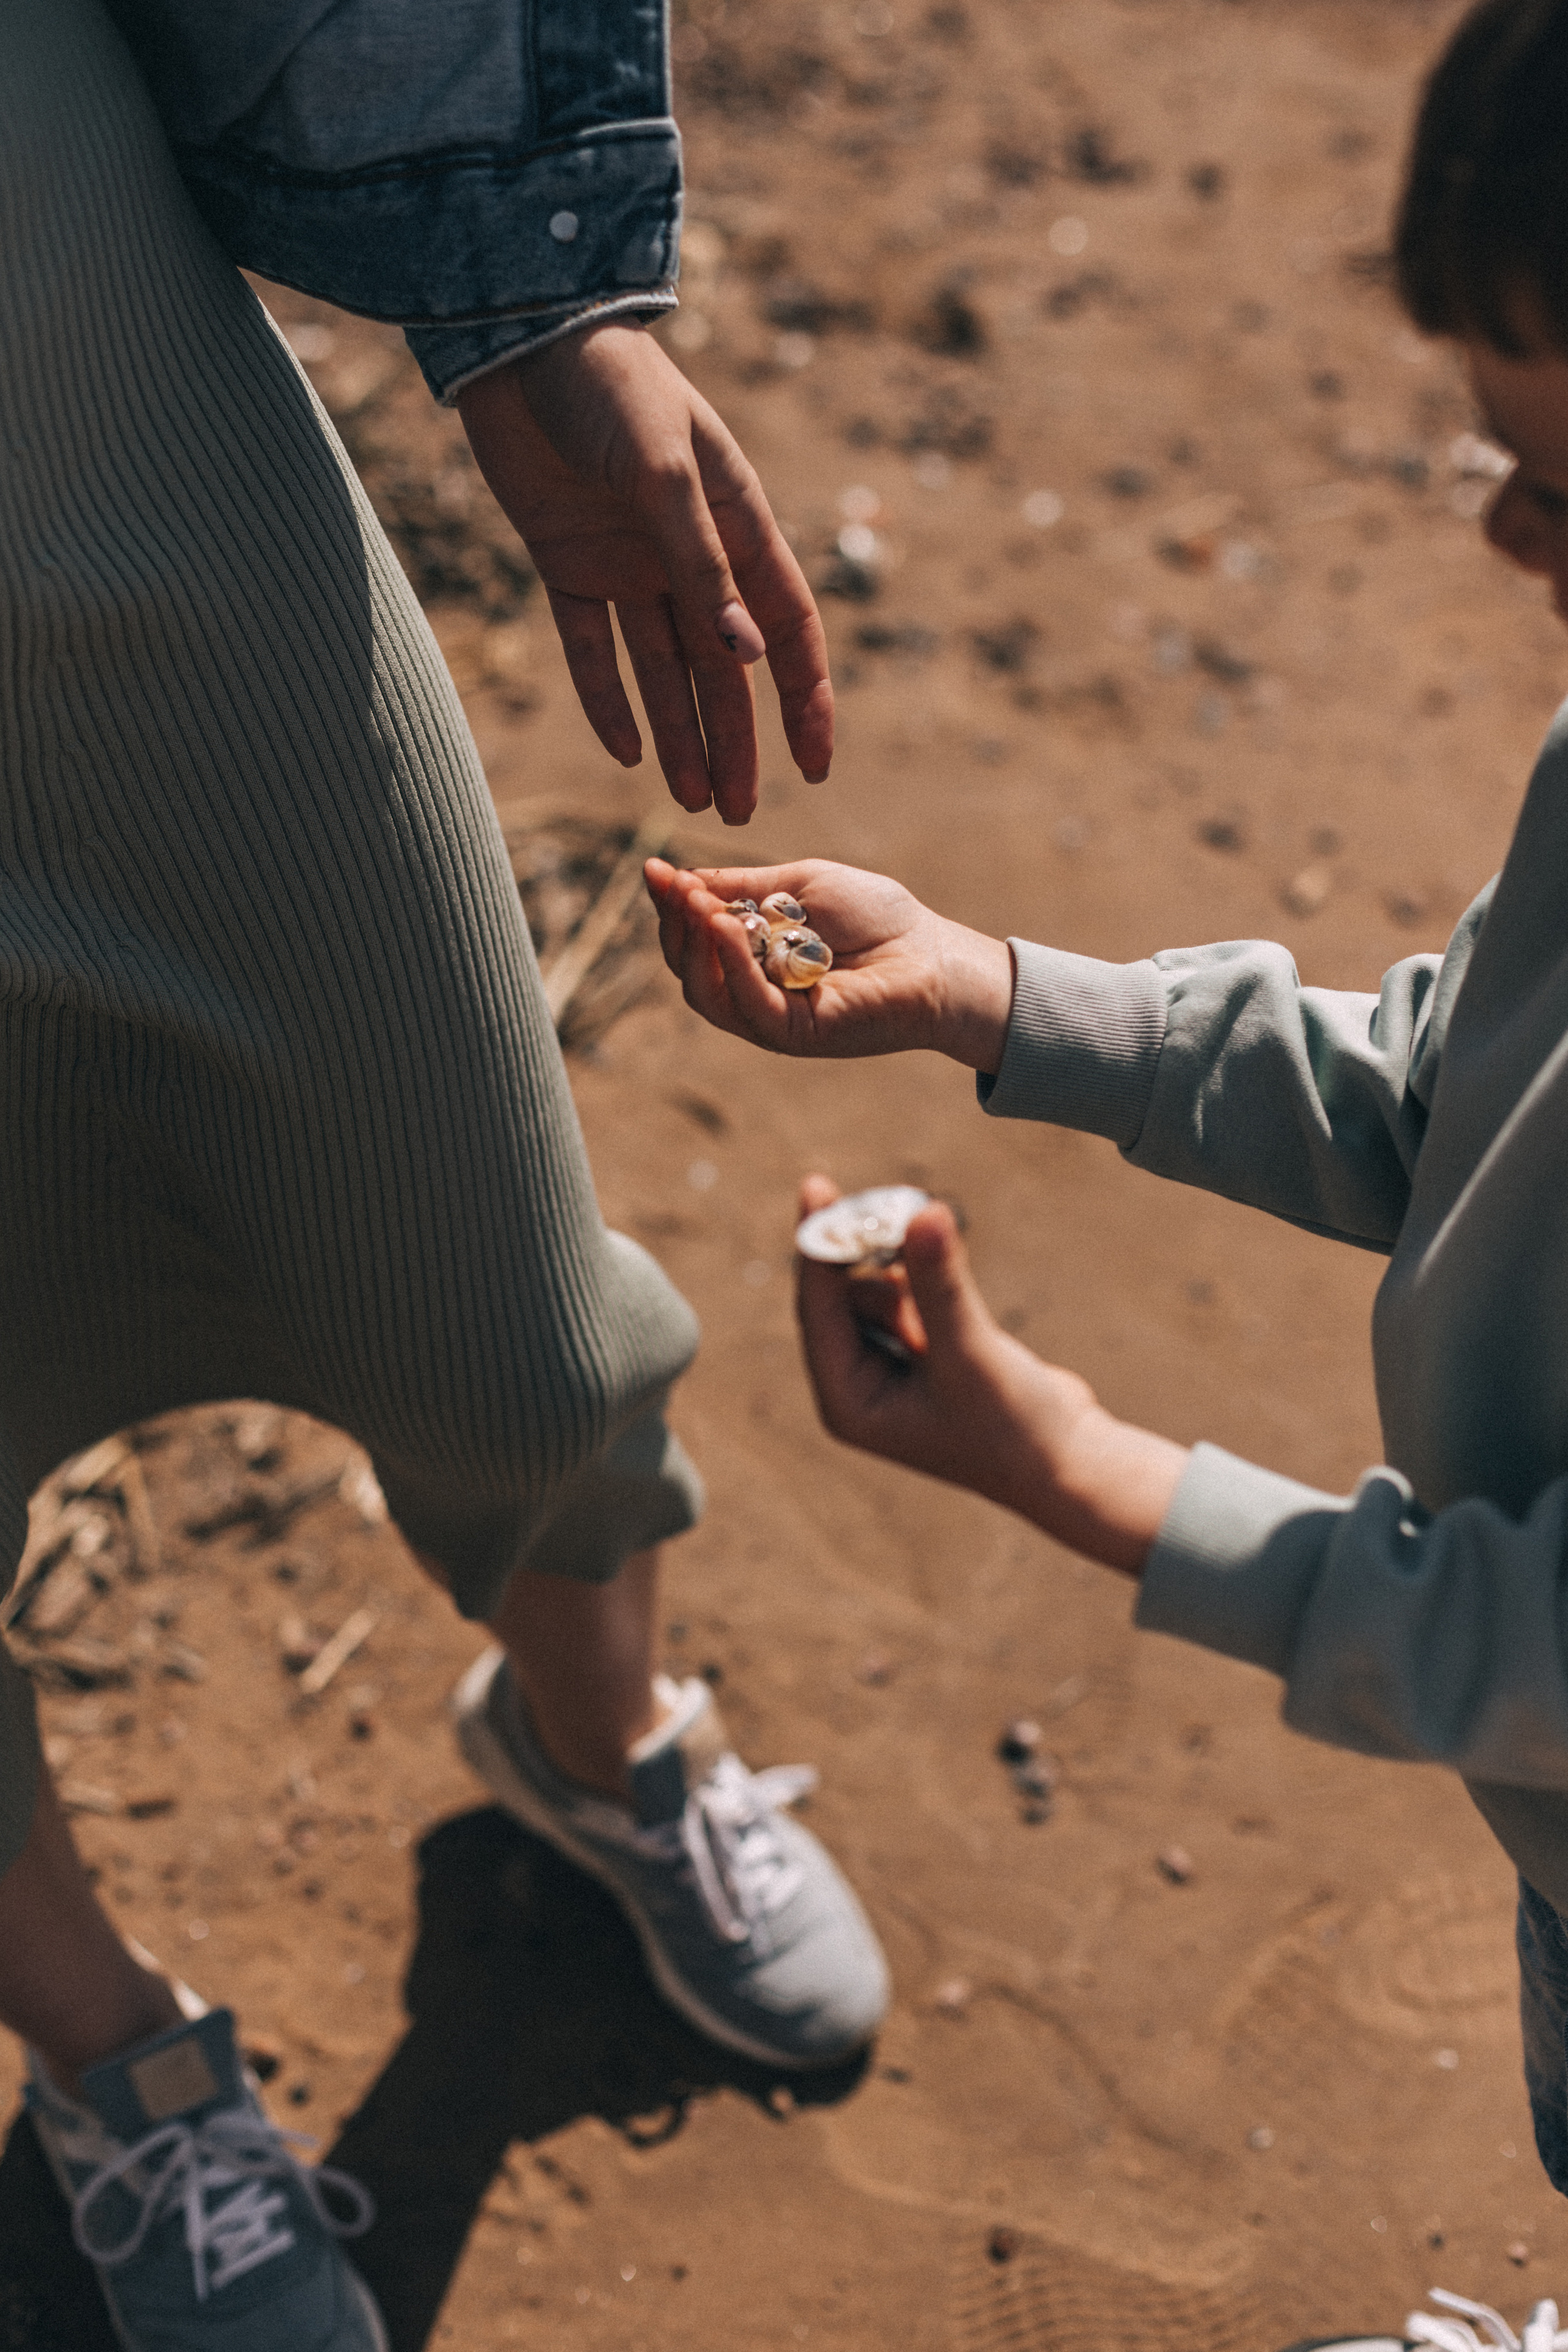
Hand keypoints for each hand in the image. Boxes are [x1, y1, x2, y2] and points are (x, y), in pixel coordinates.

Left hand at [456, 324, 832, 824]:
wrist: (517, 340)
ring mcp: (629, 563)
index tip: (814, 765)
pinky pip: (591, 649)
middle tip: (739, 813)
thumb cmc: (610, 386)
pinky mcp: (569, 565)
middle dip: (735, 740)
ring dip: (678, 733)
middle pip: (723, 667)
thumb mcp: (663, 473)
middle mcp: (690, 554)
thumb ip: (702, 567)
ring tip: (689, 798)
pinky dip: (606, 698)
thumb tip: (746, 659)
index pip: (786, 628)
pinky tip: (623, 752)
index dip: (804, 697)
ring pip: (662, 669)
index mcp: (737, 525)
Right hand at [644, 855, 1015, 1070]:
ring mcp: (770, 1019)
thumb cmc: (878, 919)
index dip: (672, 905)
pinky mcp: (793, 1034)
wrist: (934, 956)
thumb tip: (682, 877)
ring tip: (695, 901)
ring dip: (694, 944)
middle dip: (675, 923)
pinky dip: (729, 963)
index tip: (656, 870)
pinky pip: (747, 1004)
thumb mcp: (801, 885)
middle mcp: (753, 993)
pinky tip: (726, 925)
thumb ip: (744, 886)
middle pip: (689, 969)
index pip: (694, 938)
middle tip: (675, 884)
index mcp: (752, 959)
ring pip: (706, 993)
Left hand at [794, 1177, 1187, 1573]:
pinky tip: (942, 1255)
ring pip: (873, 1290)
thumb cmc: (1015, 1427)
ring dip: (899, 1261)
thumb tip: (922, 1211)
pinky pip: (904, 1296)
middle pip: (838, 1296)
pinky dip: (920, 1273)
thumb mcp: (971, 1352)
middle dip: (864, 1248)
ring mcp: (891, 1371)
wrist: (1071, 1462)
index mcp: (847, 1403)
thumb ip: (941, 1284)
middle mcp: (858, 1388)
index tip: (816, 1184)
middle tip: (896, 1200)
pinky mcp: (925, 1354)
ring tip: (933, 1239)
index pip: (817, 1311)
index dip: (818, 1245)